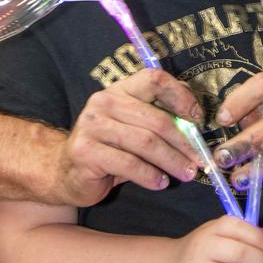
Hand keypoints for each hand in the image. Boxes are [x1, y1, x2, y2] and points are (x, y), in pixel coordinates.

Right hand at [58, 69, 204, 204]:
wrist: (64, 171)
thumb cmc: (108, 148)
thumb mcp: (132, 126)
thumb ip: (158, 115)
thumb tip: (195, 114)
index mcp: (119, 89)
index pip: (154, 79)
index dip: (180, 96)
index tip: (197, 118)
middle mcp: (104, 102)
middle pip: (156, 118)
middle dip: (183, 142)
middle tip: (199, 159)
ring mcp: (92, 126)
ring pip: (145, 143)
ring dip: (171, 161)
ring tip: (185, 173)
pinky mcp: (86, 152)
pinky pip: (129, 164)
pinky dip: (150, 175)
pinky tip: (160, 183)